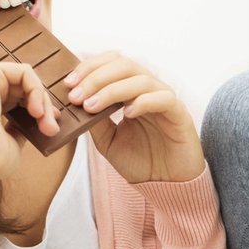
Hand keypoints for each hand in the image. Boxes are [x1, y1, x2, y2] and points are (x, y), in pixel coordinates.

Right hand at [0, 61, 59, 185]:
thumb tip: (34, 125)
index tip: (51, 127)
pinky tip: (36, 111)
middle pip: (23, 90)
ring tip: (46, 124)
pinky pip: (23, 72)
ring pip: (26, 81)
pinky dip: (36, 90)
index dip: (38, 110)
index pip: (15, 101)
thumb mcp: (11, 145)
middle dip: (44, 109)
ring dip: (42, 101)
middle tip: (52, 130)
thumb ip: (20, 132)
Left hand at [64, 52, 204, 183]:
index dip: (90, 67)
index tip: (68, 84)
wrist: (165, 185)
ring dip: (112, 90)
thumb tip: (75, 100)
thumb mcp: (107, 140)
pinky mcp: (180, 114)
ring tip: (91, 106)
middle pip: (124, 64)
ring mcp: (165, 99)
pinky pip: (163, 98)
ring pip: (141, 79)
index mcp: (132, 90)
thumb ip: (94, 120)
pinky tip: (127, 113)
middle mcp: (149, 90)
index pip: (112, 63)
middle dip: (96, 77)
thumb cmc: (140, 160)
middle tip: (76, 96)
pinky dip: (143, 101)